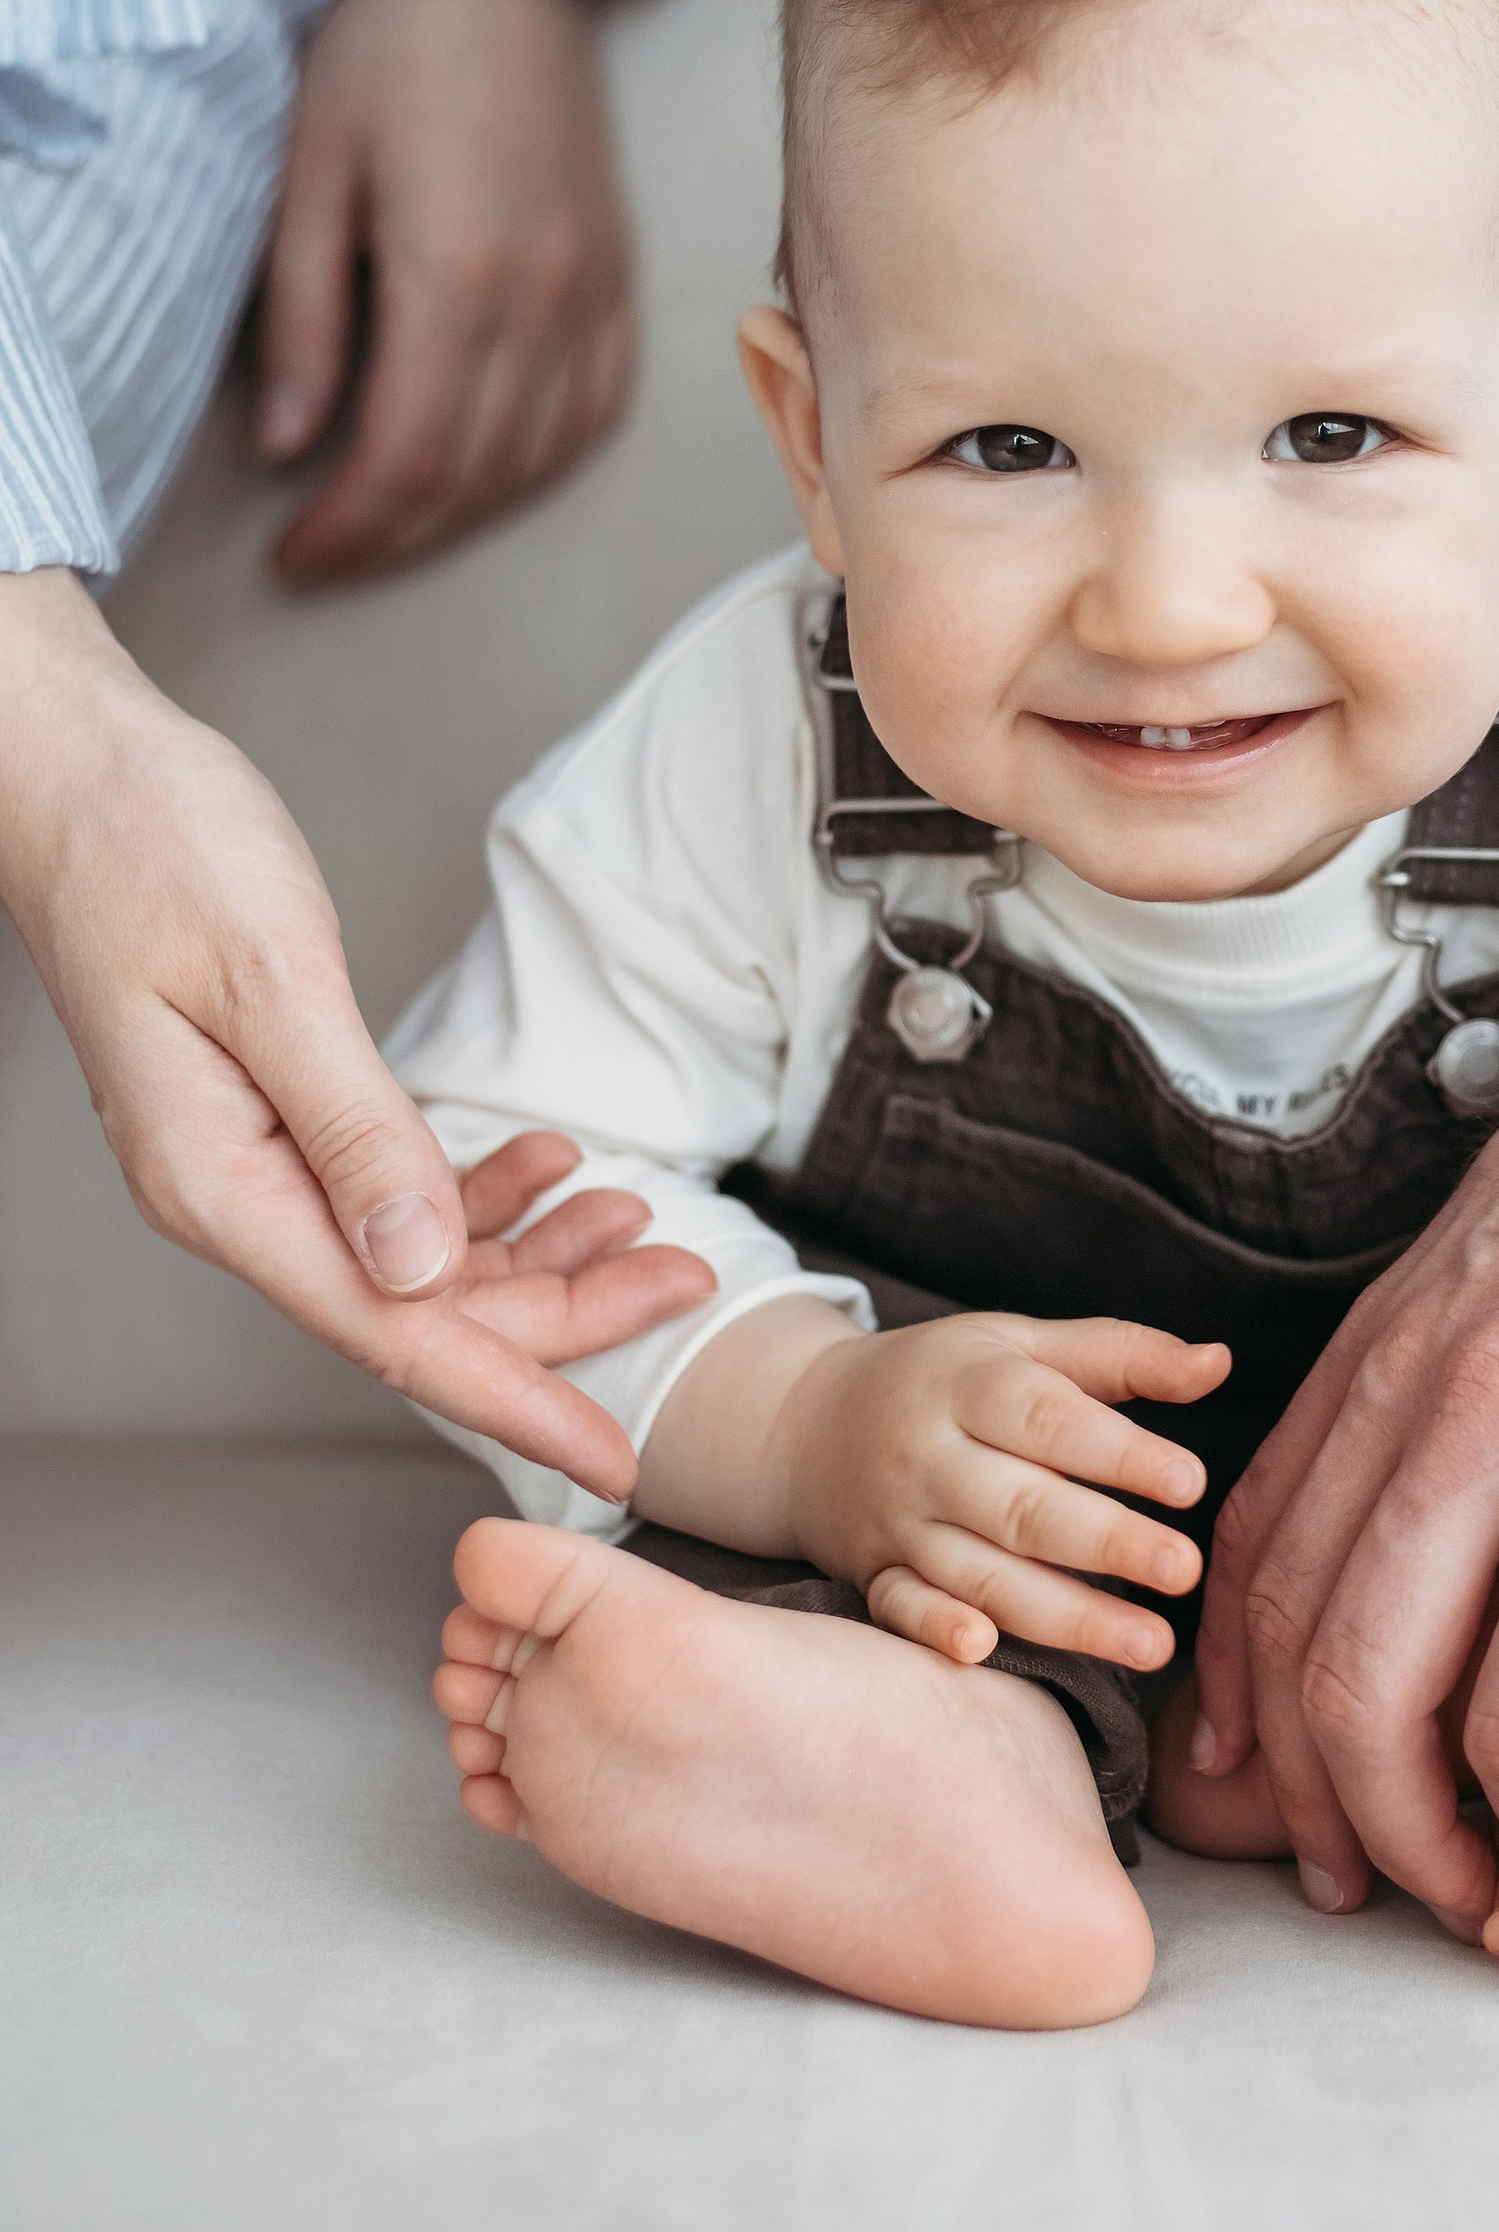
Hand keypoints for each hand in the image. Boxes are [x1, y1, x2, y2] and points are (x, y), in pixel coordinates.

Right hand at [0, 571, 710, 1497]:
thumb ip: (351, 1128)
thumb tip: (420, 1264)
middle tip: (685, 1279)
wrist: (80, 774)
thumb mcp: (271, 979)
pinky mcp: (277, 1116)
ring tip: (641, 1219)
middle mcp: (235, 1197)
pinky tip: (546, 1165)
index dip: (515, 1397)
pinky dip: (480, 1190)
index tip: (612, 1458)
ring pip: (418, 1256)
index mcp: (222, 1188)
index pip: (392, 1334)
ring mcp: (254, 1161)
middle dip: (562, 1310)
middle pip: (420, 1305)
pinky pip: (392, 1192)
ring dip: (534, 1249)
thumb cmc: (151, 848)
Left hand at [259, 0, 633, 584]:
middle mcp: (543, 301)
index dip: (349, 526)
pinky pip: (595, 412)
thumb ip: (303, 315)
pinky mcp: (617, 279)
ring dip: (462, 516)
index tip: (292, 554)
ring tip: (391, 531)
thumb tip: (289, 445)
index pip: (409, 455)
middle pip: (473, 476)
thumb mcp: (312, 172)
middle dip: (391, 537)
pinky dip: (538, 467)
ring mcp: (593, 294)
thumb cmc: (391, 49)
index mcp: (458, 275)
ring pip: (537, 460)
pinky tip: (491, 480)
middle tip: (324, 558)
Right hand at [775, 1313, 1228, 1666]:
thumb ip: (1120, 1355)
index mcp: (971, 1385)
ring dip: (1066, 1616)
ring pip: (980, 1575)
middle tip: (1186, 1571)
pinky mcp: (873, 1575)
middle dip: (1109, 1543)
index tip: (1193, 1483)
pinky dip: (933, 1630)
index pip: (1049, 1419)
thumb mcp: (1020, 1343)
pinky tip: (985, 1652)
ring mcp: (897, 1523)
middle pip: (1023, 1507)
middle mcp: (929, 1457)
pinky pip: (899, 1608)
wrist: (804, 1423)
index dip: (1120, 1453)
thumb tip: (1219, 1363)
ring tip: (1151, 1645)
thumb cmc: (948, 1379)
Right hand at [1192, 1108, 1498, 1929]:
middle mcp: (1494, 1415)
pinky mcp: (1371, 1333)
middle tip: (1450, 1899)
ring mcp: (1411, 1366)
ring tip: (1339, 1848)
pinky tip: (1259, 1715)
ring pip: (1284, 1598)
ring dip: (1292, 1750)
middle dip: (1391, 1830)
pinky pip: (1264, 1503)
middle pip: (1364, 1680)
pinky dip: (1244, 1627)